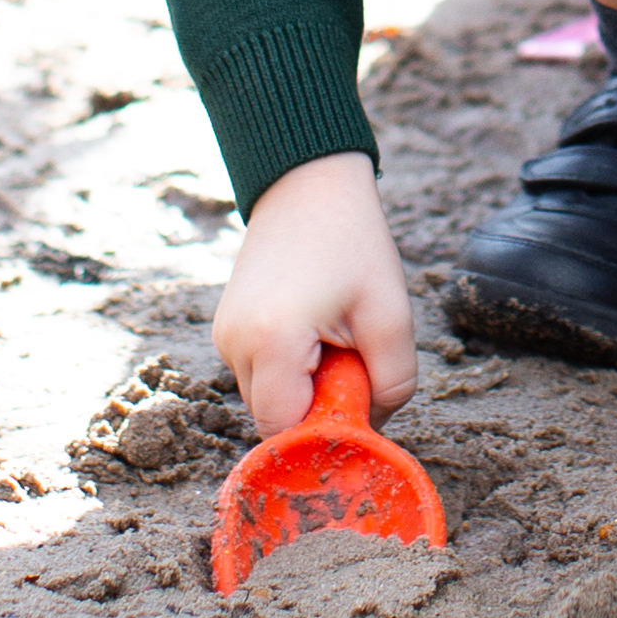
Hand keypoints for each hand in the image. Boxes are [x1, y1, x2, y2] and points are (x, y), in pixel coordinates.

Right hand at [215, 153, 412, 436]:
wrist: (308, 185)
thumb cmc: (353, 243)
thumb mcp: (391, 314)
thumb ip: (392, 384)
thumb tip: (372, 430)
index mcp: (272, 342)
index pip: (286, 431)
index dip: (325, 432)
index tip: (357, 406)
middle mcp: (234, 345)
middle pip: (276, 419)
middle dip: (318, 407)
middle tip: (350, 359)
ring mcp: (224, 337)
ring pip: (268, 399)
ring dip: (304, 388)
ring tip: (332, 336)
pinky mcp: (226, 330)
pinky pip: (260, 375)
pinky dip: (289, 369)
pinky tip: (313, 329)